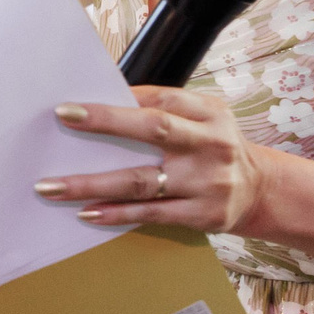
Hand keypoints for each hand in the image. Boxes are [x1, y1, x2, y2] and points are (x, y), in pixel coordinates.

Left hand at [36, 88, 269, 233]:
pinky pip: (150, 213)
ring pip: (140, 181)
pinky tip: (86, 212)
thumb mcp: (203, 118)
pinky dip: (116, 213)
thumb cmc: (214, 147)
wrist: (261, 191)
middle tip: (63, 120)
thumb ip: (164, 108)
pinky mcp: (202, 214)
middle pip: (154, 129)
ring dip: (91, 184)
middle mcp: (211, 144)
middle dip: (106, 122)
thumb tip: (105, 100)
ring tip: (52, 187)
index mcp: (209, 113)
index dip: (117, 101)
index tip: (71, 106)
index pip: (160, 99)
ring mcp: (208, 182)